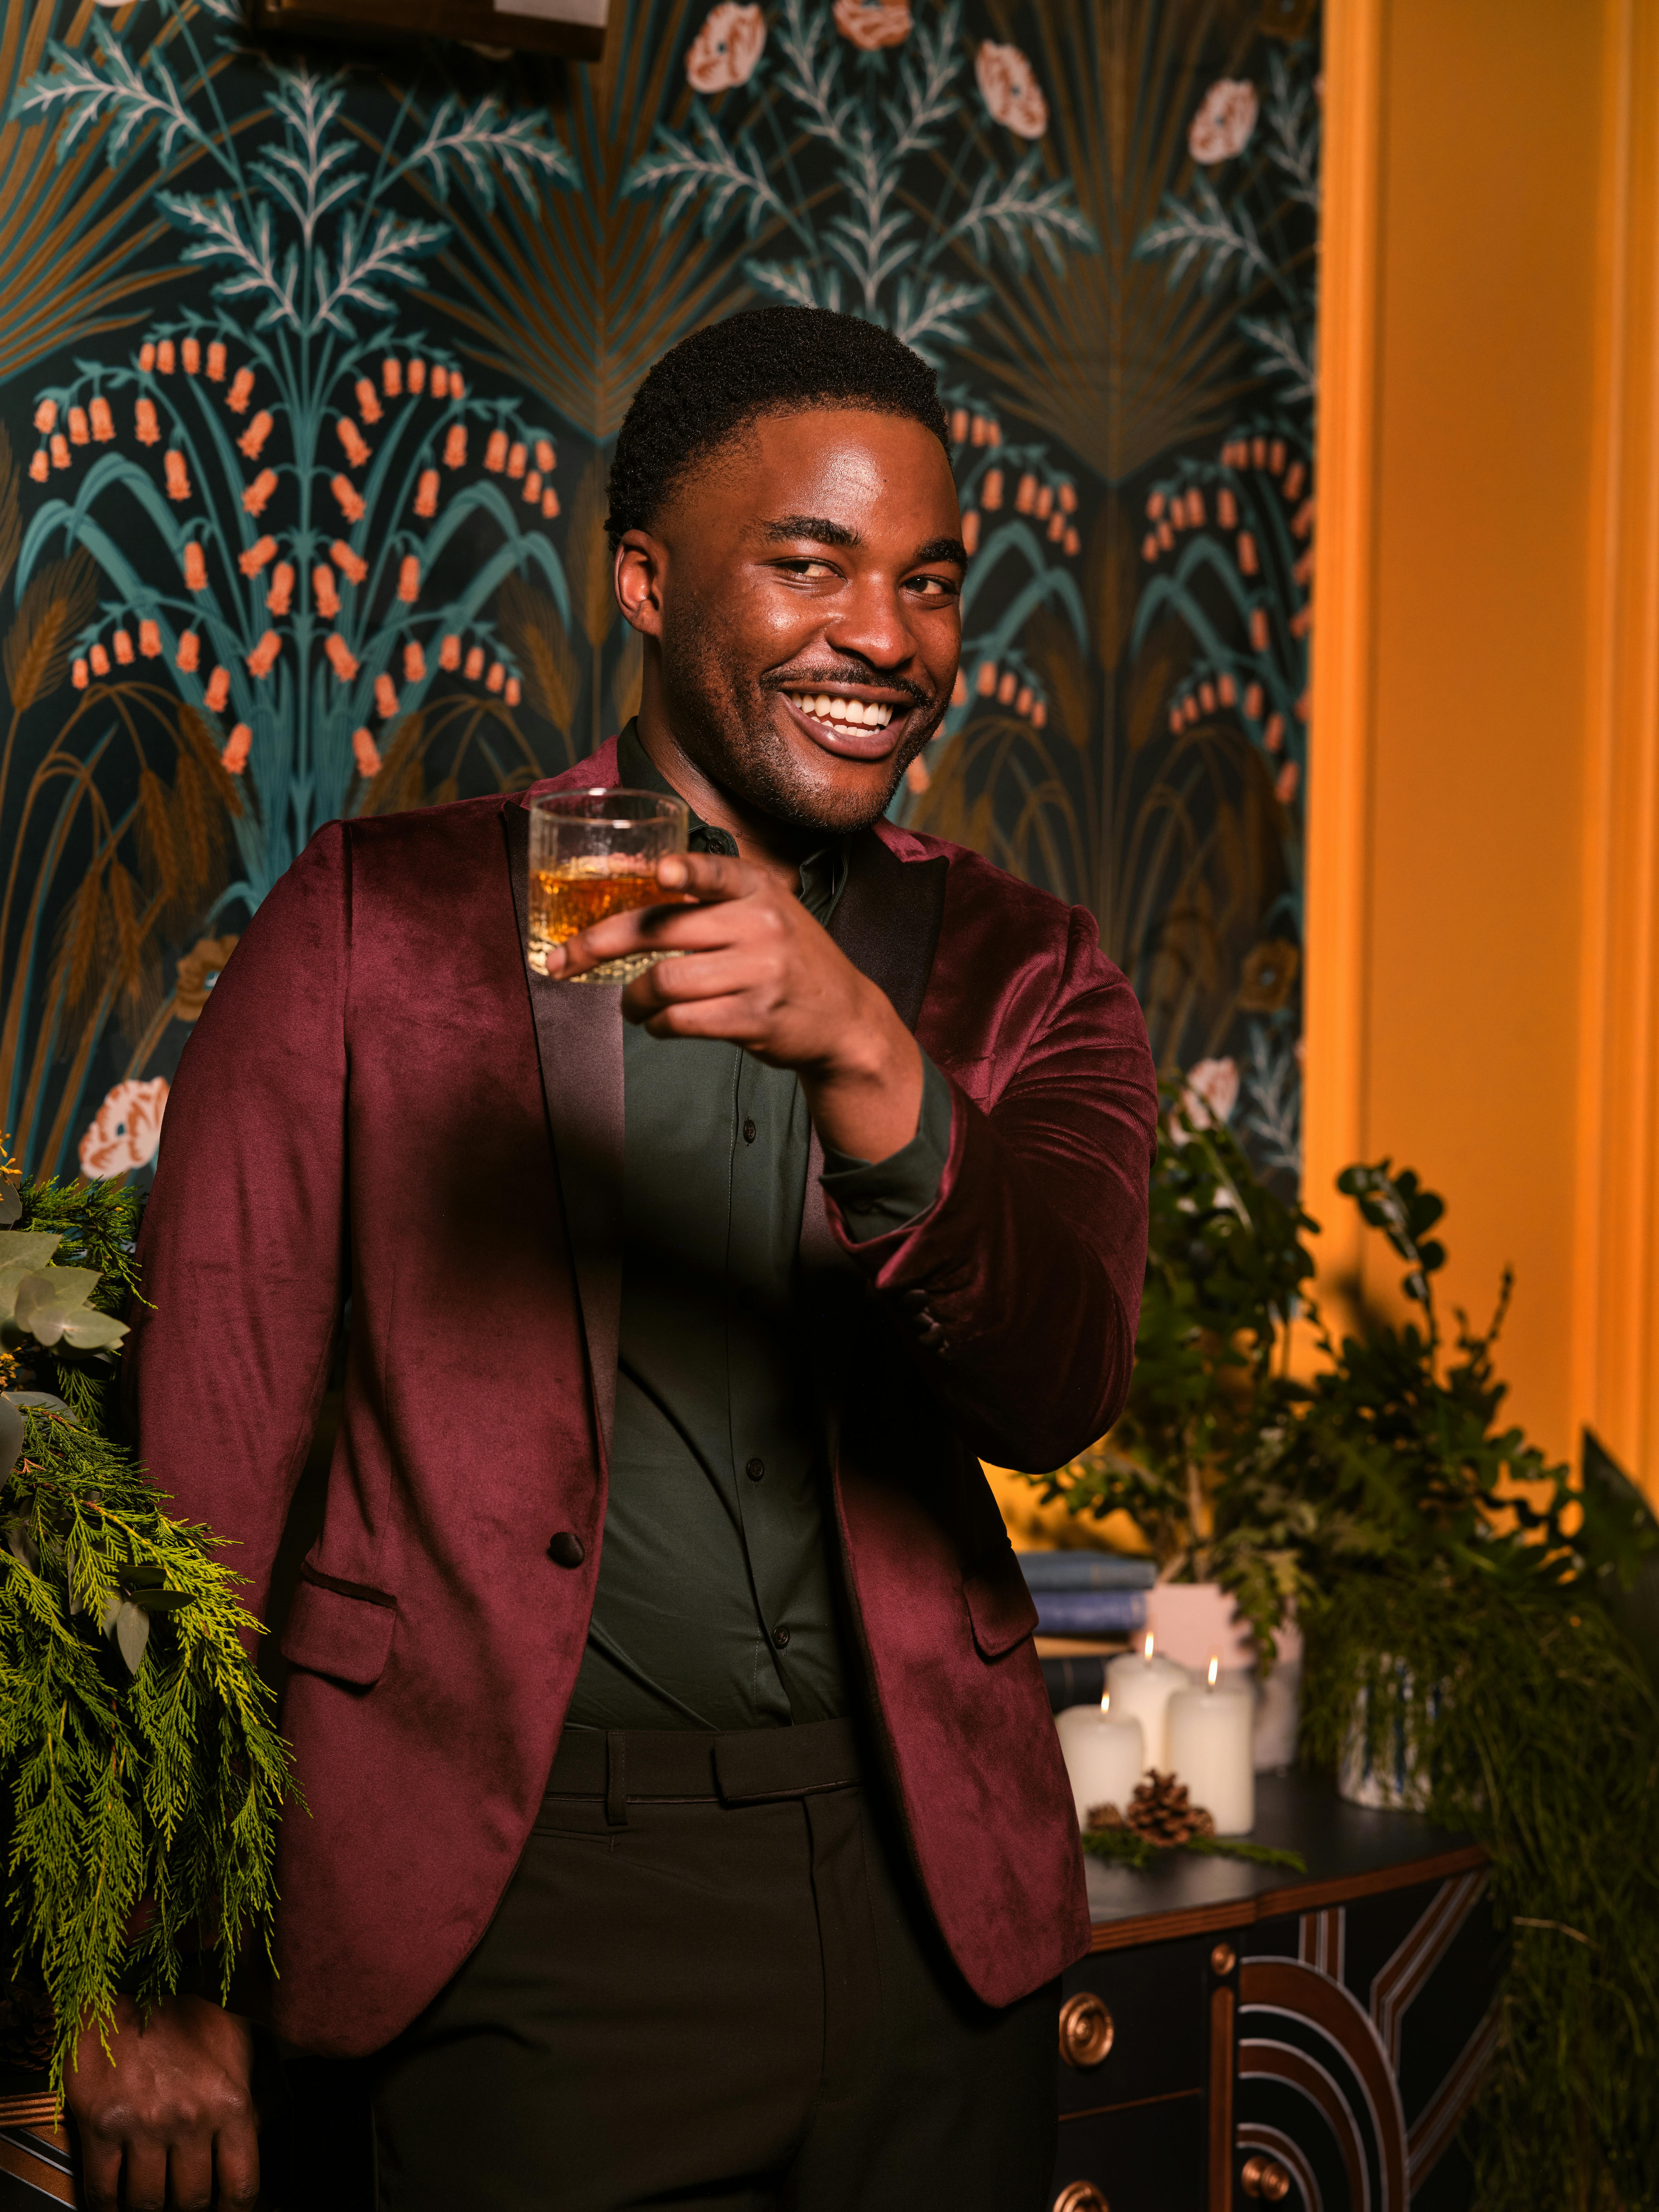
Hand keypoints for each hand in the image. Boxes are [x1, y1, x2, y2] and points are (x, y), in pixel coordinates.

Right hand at [67, 1994, 257, 2211]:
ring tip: (151, 2202)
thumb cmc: (187, 2011)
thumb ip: (259, 2086)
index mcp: (231, 2101)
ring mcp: (145, 2125)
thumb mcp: (241, 2039)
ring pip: (148, 2202)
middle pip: (192, 2200)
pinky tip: (114, 2206)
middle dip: (188, 2209)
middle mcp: (191, 2118)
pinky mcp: (102, 2125)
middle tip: (183, 2204)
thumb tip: (265, 2129)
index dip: (234, 2211)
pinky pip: (103, 2190)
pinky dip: (107, 2208)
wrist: (128, 1984)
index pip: (240, 2185)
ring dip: (149, 2209)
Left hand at [549, 849, 922, 1161]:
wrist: (842, 1015)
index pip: (716, 872)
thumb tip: (627, 908)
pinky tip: (660, 1024)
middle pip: (659, 930)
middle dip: (596, 947)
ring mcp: (760, 972)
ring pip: (663, 981)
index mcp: (756, 889)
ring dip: (632, 999)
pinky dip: (658, 1024)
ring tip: (631, 1006)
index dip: (687, 871)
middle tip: (564, 962)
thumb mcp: (763, 914)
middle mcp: (760, 924)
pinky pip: (682, 1020)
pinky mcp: (755, 1017)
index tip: (660, 875)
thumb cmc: (785, 960)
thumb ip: (709, 904)